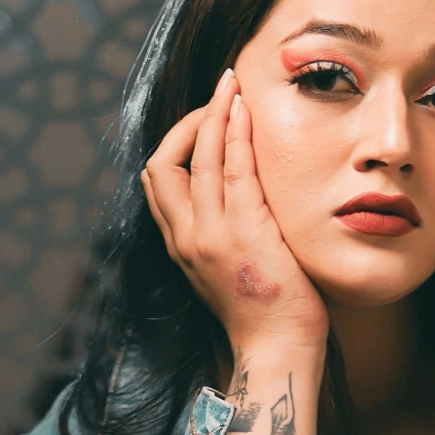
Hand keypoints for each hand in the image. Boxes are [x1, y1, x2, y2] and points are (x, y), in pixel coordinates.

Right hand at [141, 68, 327, 356]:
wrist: (277, 350)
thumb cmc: (265, 312)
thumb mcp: (229, 267)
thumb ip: (222, 232)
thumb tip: (237, 196)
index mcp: (179, 246)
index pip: (157, 180)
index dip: (175, 143)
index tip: (205, 123)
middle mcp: (185, 238)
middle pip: (162, 162)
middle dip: (188, 122)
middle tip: (219, 98)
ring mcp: (210, 236)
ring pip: (196, 156)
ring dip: (214, 113)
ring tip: (233, 84)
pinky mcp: (243, 233)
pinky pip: (232, 168)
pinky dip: (235, 131)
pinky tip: (247, 111)